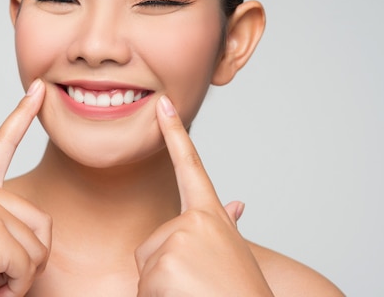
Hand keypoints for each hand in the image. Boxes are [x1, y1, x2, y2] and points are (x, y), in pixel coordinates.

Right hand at [0, 79, 50, 296]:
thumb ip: (4, 226)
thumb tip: (42, 235)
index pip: (2, 145)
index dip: (22, 115)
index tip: (38, 88)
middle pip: (42, 223)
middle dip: (28, 259)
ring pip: (39, 247)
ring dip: (19, 276)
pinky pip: (29, 267)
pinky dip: (14, 289)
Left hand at [134, 95, 273, 295]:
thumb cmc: (241, 292)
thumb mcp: (233, 253)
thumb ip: (224, 226)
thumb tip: (237, 203)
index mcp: (211, 217)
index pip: (190, 167)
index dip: (175, 134)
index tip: (162, 106)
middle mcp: (192, 222)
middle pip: (151, 244)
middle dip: (163, 270)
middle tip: (195, 287)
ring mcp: (176, 240)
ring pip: (146, 270)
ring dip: (161, 290)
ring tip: (193, 296)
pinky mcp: (162, 264)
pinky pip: (142, 289)